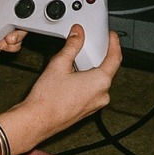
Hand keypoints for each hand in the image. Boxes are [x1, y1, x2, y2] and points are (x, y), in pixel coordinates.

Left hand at [0, 0, 26, 55]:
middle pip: (24, 19)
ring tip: (6, 36)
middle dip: (23, 25)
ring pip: (21, 34)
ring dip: (16, 37)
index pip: (20, 2)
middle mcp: (3, 16)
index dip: (26, 5)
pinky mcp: (0, 41)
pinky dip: (10, 45)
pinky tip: (0, 42)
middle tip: (13, 25)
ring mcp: (2, 29)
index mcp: (0, 3)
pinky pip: (14, 45)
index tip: (27, 8)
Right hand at [1, 26, 122, 153]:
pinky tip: (71, 80)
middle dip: (98, 57)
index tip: (111, 37)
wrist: (38, 120)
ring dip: (90, 70)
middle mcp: (102, 95)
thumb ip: (72, 46)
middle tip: (87, 46)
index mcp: (100, 82)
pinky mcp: (88, 110)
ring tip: (74, 64)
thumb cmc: (48, 98)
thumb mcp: (59, 64)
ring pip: (98, 81)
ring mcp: (96, 105)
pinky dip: (86, 82)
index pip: (115, 58)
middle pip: (107, 69)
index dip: (114, 44)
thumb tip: (78, 34)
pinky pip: (92, 91)